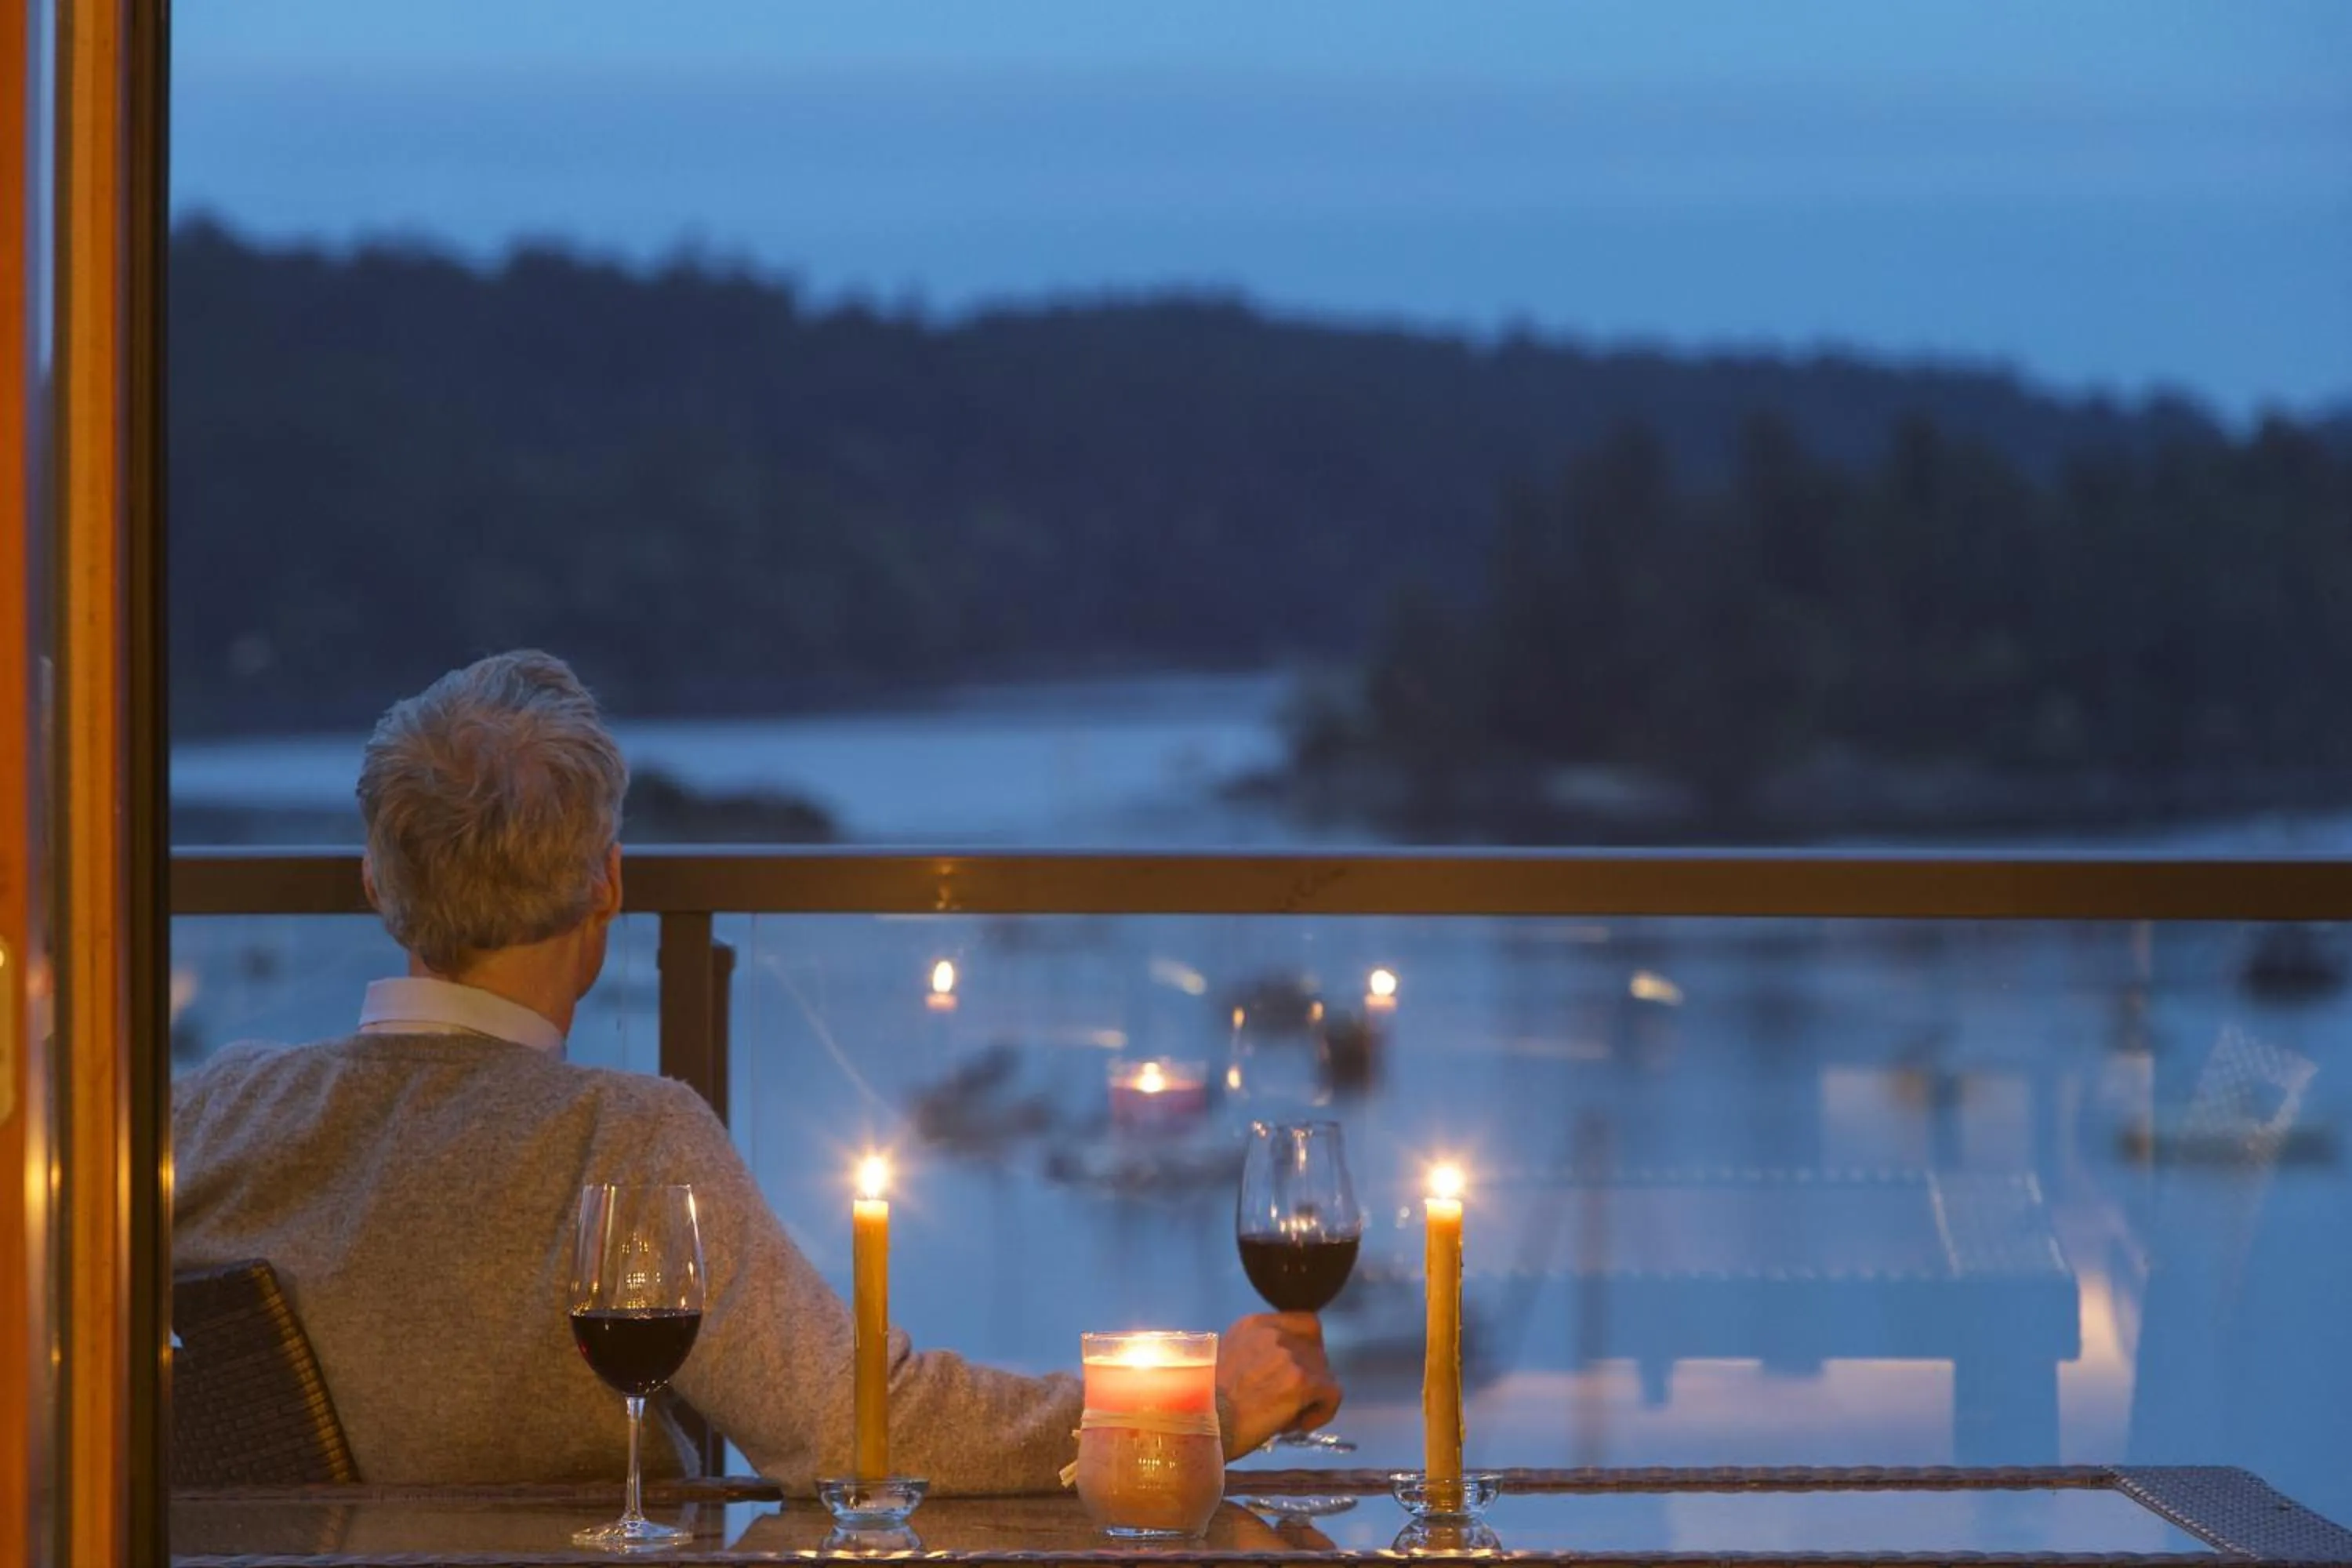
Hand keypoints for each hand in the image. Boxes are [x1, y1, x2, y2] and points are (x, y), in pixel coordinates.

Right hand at [1215, 1312, 1342, 1457]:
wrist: (1197, 1422)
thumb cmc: (1203, 1403)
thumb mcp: (1227, 1360)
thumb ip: (1256, 1354)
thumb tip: (1281, 1372)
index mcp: (1255, 1325)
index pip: (1306, 1324)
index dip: (1308, 1350)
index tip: (1297, 1373)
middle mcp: (1276, 1334)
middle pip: (1316, 1352)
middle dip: (1307, 1380)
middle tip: (1284, 1405)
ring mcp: (1290, 1356)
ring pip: (1325, 1375)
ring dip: (1311, 1399)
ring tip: (1286, 1418)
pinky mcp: (1302, 1381)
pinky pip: (1332, 1395)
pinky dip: (1322, 1413)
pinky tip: (1298, 1425)